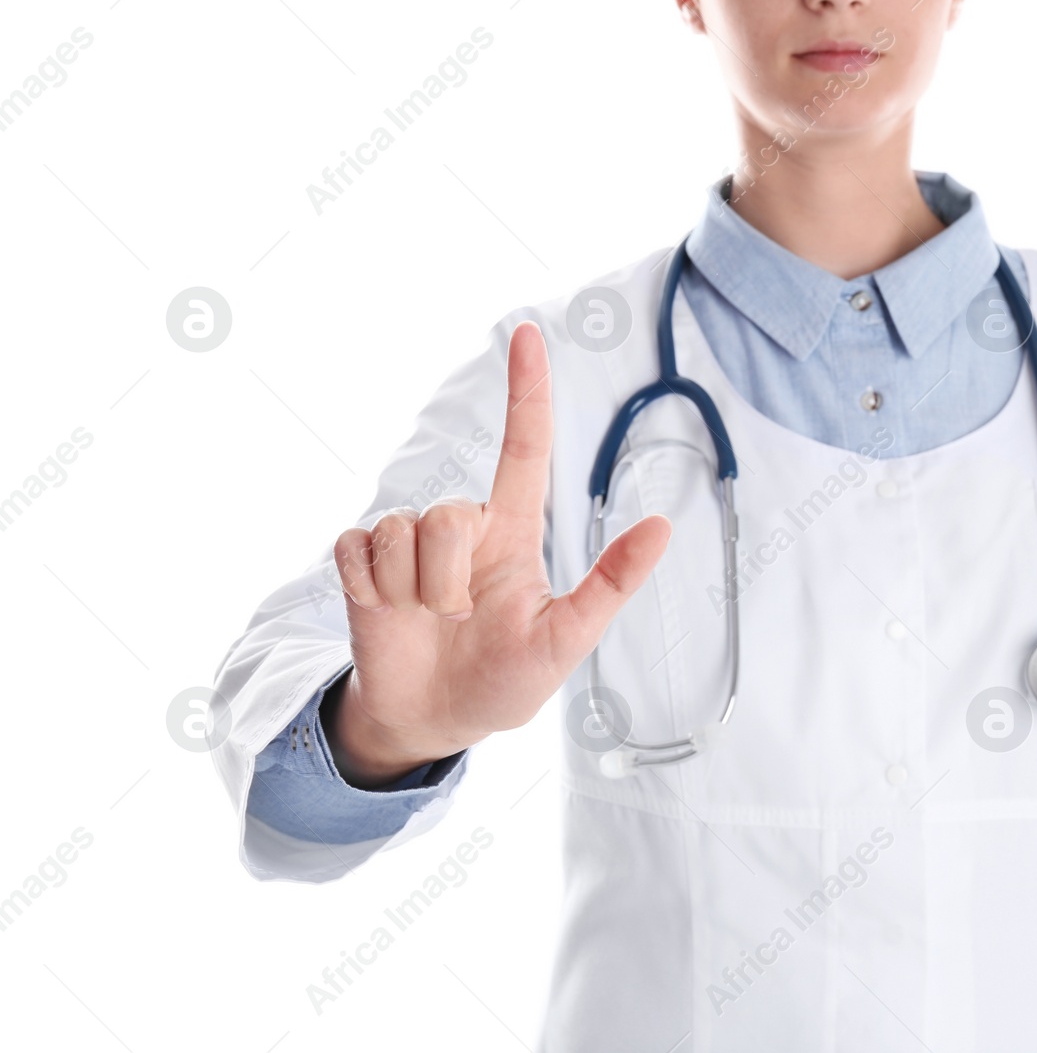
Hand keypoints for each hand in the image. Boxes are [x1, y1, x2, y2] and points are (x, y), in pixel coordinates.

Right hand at [326, 322, 670, 787]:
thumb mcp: (567, 639)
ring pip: (399, 533)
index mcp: (513, 532)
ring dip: (412, 592)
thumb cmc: (507, 679)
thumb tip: (665, 526)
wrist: (436, 721)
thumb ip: (611, 584)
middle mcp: (460, 528)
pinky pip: (356, 550)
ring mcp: (407, 545)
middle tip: (459, 618)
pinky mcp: (361, 566)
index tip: (530, 332)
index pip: (522, 447)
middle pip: (447, 514)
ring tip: (426, 621)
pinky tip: (387, 614)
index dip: (526, 391)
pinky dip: (371, 591)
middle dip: (449, 576)